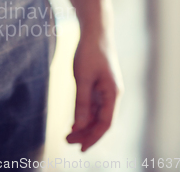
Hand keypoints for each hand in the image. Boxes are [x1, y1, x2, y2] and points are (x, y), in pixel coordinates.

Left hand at [66, 31, 122, 150]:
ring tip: (68, 134)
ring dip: (84, 125)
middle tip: (67, 141)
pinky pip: (94, 105)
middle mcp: (113, 94)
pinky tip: (74, 121)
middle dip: (85, 134)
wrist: (96, 32)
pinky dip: (84, 115)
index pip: (105, 124)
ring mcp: (107, 90)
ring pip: (97, 114)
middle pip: (101, 121)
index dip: (93, 138)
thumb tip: (79, 125)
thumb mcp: (82, 78)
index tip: (80, 148)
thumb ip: (81, 102)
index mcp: (113, 94)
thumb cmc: (89, 52)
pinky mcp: (100, 85)